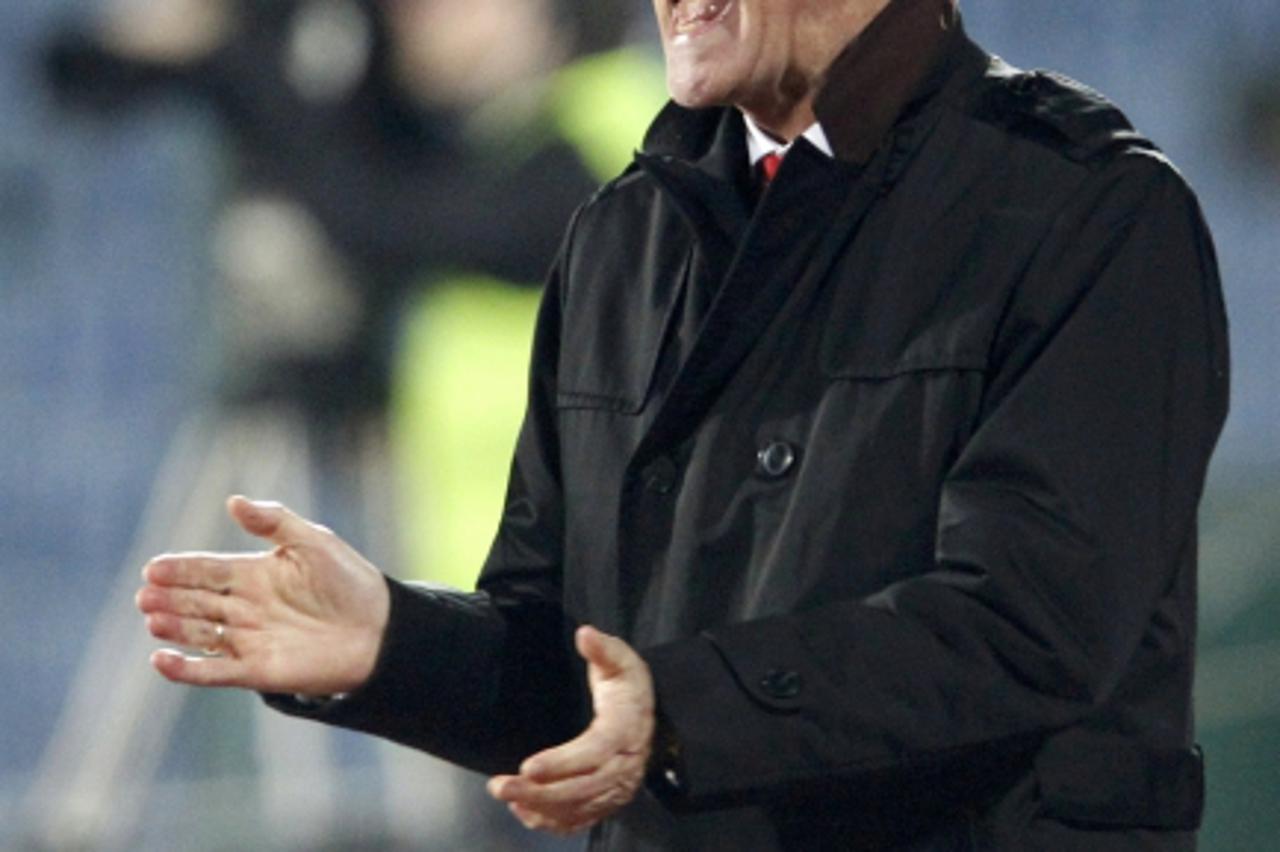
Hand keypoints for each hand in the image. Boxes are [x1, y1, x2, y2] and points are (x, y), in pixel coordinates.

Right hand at [136, 496, 389, 694]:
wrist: (380, 629)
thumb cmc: (349, 581)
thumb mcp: (313, 541)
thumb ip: (273, 521)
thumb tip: (232, 501)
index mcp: (255, 574)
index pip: (207, 570)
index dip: (181, 569)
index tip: (154, 568)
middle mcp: (245, 607)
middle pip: (196, 601)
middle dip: (169, 598)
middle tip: (146, 594)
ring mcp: (248, 639)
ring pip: (200, 633)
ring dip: (174, 627)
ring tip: (154, 618)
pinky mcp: (256, 670)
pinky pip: (214, 671)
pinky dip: (186, 669)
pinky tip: (161, 659)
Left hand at [488, 626, 654, 835]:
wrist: (649, 717)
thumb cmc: (629, 687)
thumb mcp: (622, 661)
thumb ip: (603, 648)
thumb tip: (585, 633)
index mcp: (625, 732)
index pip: (594, 753)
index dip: (562, 763)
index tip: (529, 766)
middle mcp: (623, 768)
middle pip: (581, 789)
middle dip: (539, 792)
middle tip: (499, 786)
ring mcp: (615, 790)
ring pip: (576, 808)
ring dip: (538, 807)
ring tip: (504, 795)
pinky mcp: (605, 802)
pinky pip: (578, 819)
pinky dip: (550, 821)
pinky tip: (523, 810)